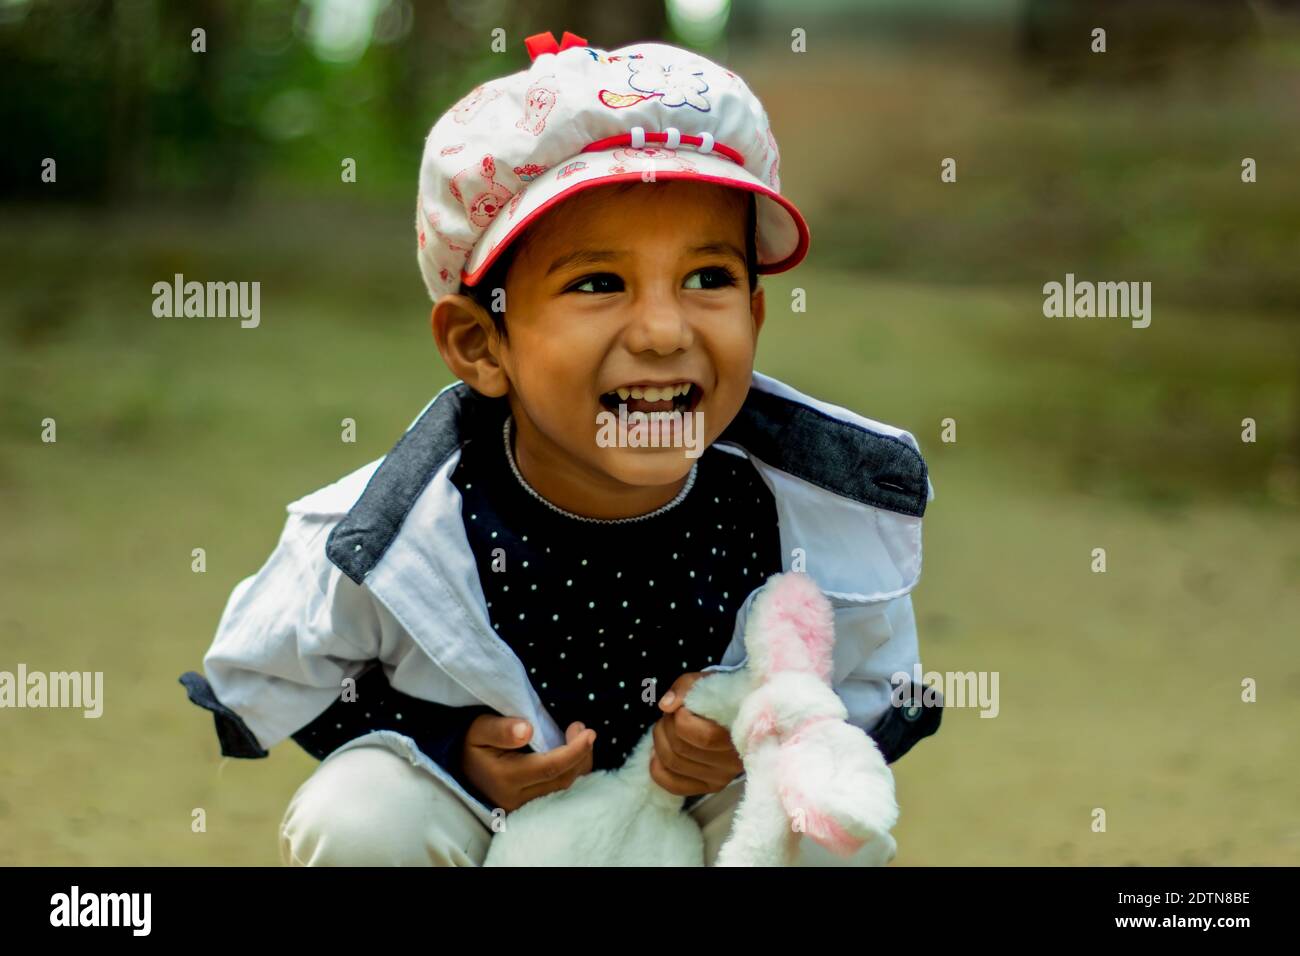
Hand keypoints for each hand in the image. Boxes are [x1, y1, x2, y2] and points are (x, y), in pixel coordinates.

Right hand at [461, 715, 595, 812]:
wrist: (460, 764)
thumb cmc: (473, 742)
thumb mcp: (480, 728)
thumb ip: (502, 729)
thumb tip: (527, 730)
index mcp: (505, 778)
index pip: (550, 768)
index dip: (574, 751)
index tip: (588, 732)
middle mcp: (515, 798)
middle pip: (562, 781)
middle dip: (580, 754)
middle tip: (581, 729)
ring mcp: (522, 808)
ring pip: (564, 790)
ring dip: (579, 764)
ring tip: (580, 739)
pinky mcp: (528, 809)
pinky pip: (559, 794)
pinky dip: (572, 774)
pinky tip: (574, 757)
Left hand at [649, 672, 743, 796]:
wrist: (738, 713)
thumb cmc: (722, 697)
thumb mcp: (707, 682)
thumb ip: (686, 686)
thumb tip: (666, 706)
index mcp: (739, 735)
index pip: (704, 737)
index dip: (682, 718)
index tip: (683, 707)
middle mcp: (732, 762)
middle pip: (682, 749)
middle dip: (666, 726)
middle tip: (671, 715)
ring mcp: (720, 777)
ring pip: (674, 763)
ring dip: (660, 741)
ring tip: (666, 728)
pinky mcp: (708, 786)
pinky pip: (673, 785)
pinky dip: (657, 768)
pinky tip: (657, 753)